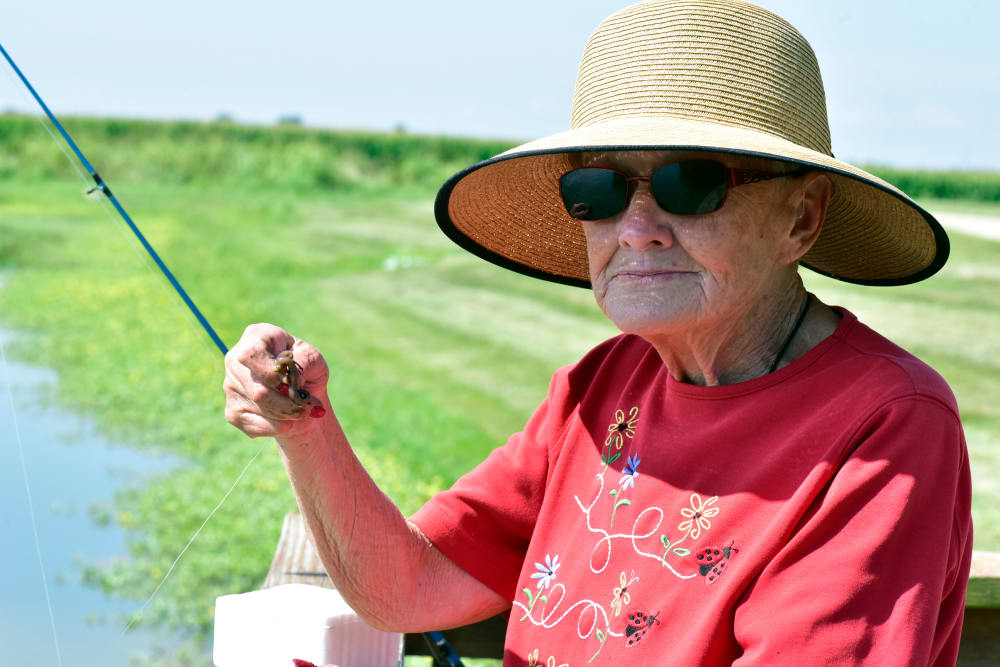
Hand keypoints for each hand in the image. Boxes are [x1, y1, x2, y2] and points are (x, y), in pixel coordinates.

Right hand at [224, 323, 328, 438]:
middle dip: (288, 402)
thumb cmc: (306, 370)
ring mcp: (230, 386)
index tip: (293, 381)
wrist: (301, 397)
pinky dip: (278, 427)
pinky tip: (287, 419)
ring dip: (288, 414)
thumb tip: (296, 379)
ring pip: (260, 408)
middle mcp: (235, 360)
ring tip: (303, 409)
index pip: (251, 354)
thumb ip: (307, 362)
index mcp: (256, 337)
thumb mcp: (314, 360)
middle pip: (257, 389)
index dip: (271, 372)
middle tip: (308, 405)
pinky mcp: (232, 412)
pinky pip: (255, 425)